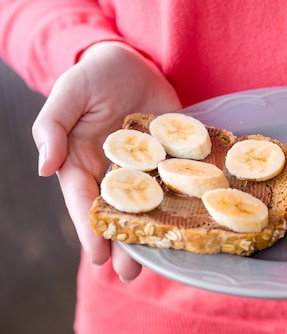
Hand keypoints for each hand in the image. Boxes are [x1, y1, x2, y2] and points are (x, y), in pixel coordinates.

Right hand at [32, 41, 180, 280]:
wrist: (131, 59)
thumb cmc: (92, 77)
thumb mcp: (68, 95)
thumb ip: (52, 128)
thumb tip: (45, 168)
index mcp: (83, 163)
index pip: (84, 202)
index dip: (90, 230)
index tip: (99, 257)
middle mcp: (115, 171)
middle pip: (119, 212)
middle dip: (124, 242)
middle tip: (131, 274)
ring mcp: (147, 165)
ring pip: (150, 204)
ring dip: (155, 230)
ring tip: (164, 258)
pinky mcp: (172, 154)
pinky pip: (179, 178)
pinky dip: (186, 198)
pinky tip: (196, 218)